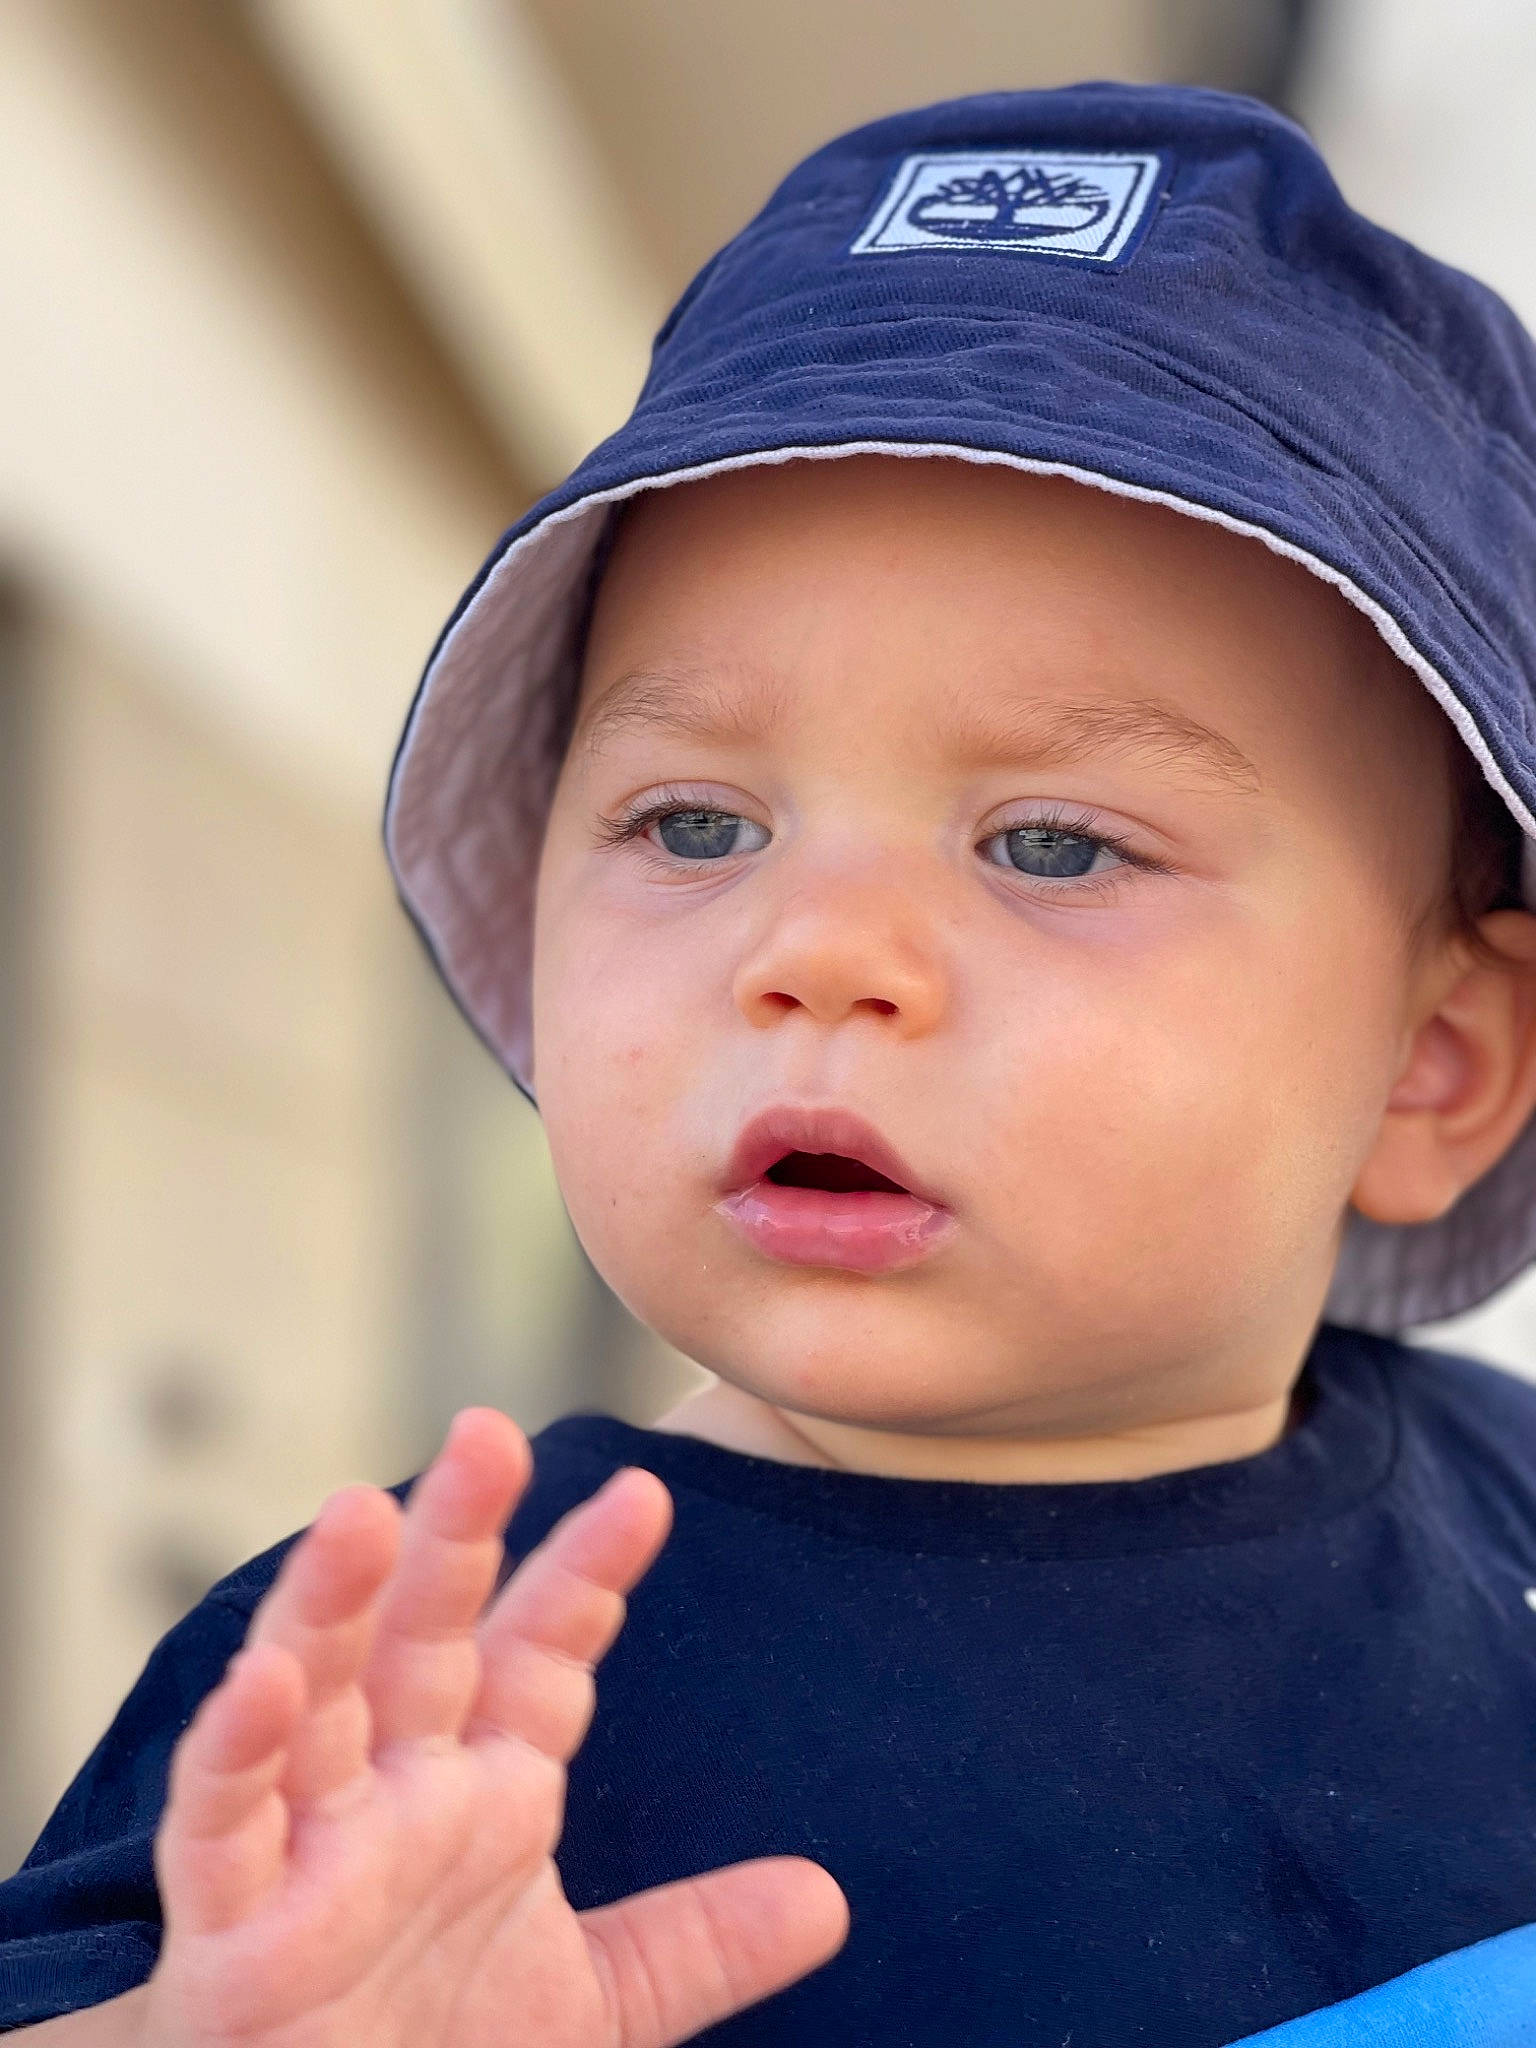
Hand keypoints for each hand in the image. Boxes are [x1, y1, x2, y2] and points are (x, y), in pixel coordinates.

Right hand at [132, 1409, 846, 2046]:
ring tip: (361, 1512)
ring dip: (331, 1605)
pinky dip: (235, 1753)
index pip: (541, 1654)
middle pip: (424, 1636)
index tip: (646, 1496)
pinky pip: (222, 1823)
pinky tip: (261, 1680)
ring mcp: (310, 1846)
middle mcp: (396, 1791)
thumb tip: (828, 1899)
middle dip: (455, 1535)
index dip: (586, 1576)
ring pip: (314, 1696)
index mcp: (483, 1791)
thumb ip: (697, 1943)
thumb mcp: (595, 2007)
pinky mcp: (231, 1923)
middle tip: (490, 1430)